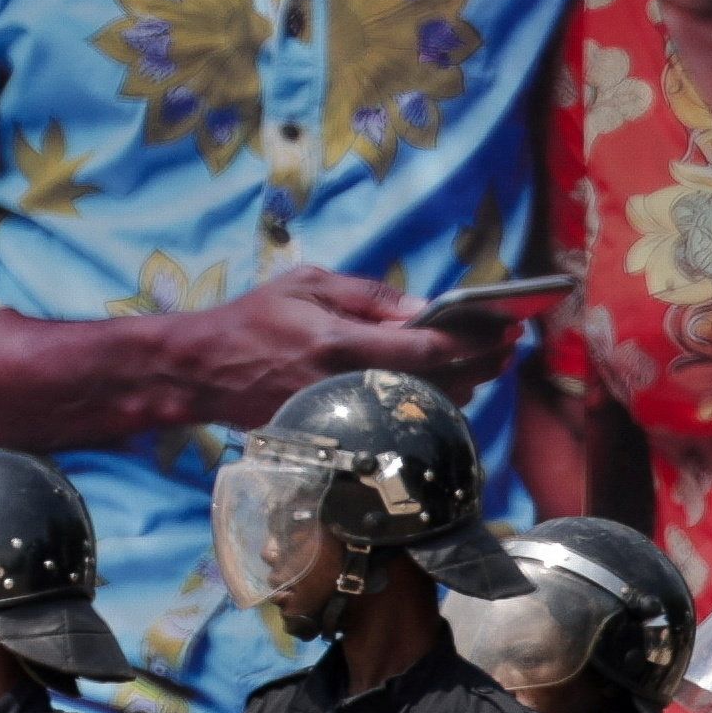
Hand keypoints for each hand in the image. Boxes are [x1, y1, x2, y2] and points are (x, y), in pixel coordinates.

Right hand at [164, 266, 498, 420]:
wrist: (201, 370)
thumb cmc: (253, 319)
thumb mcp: (308, 284)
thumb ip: (369, 296)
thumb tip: (423, 309)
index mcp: (343, 344)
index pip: (429, 348)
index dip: (476, 342)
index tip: (508, 330)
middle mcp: (348, 383)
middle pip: (437, 383)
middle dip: (482, 365)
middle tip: (510, 348)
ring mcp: (343, 411)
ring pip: (421, 404)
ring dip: (463, 385)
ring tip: (488, 364)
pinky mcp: (336, 428)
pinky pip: (395, 417)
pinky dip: (426, 402)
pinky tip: (445, 387)